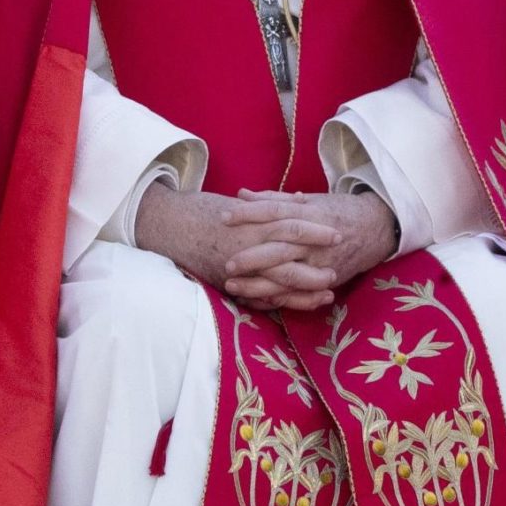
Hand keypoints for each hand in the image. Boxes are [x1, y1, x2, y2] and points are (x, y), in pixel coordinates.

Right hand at [133, 185, 341, 310]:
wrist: (165, 223)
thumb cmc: (200, 209)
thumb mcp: (237, 203)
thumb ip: (268, 206)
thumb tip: (300, 201)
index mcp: (249, 223)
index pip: (290, 226)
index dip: (315, 230)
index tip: (336, 231)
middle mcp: (245, 248)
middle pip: (289, 259)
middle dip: (316, 264)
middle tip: (339, 266)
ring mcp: (236, 269)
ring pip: (278, 284)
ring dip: (305, 289)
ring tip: (328, 290)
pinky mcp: (228, 284)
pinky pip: (259, 298)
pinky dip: (281, 301)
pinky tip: (298, 304)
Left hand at [224, 189, 398, 306]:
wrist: (377, 228)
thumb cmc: (337, 210)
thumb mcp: (309, 200)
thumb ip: (275, 199)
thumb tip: (241, 194)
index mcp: (309, 214)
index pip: (274, 213)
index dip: (248, 214)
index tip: (223, 217)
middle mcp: (315, 240)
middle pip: (280, 248)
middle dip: (251, 257)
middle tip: (226, 263)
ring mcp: (322, 262)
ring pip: (288, 276)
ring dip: (259, 283)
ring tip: (232, 285)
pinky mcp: (327, 280)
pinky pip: (300, 294)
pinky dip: (278, 298)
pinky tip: (254, 300)